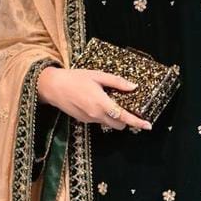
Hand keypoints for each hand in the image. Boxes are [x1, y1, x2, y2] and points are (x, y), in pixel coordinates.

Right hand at [36, 66, 152, 131]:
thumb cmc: (75, 78)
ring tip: (108, 101)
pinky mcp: (83, 121)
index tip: (148, 125)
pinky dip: (102, 115)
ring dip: (113, 117)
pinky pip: (98, 121)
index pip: (124, 117)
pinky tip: (96, 102)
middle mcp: (96, 115)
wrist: (52, 87)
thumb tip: (133, 87)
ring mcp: (89, 120)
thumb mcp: (97, 75)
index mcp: (102, 104)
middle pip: (119, 125)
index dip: (137, 122)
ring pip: (108, 124)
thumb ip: (116, 82)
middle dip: (125, 120)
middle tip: (127, 107)